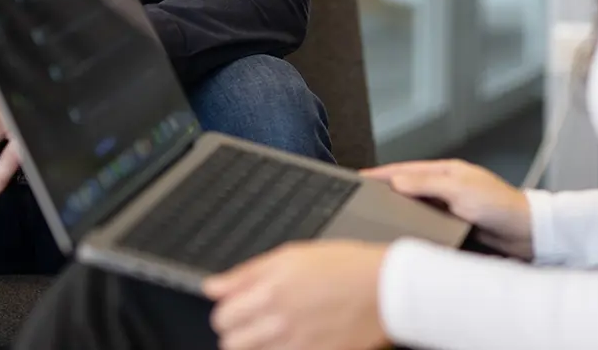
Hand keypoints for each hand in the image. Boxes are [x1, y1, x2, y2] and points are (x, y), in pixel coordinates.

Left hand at [203, 241, 389, 349]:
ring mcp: (297, 345)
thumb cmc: (343, 266)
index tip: (237, 308)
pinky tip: (291, 341)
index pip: (222, 316)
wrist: (385, 288)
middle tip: (253, 322)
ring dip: (257, 347)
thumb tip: (212, 287)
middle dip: (237, 332)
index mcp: (270, 291)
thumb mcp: (290, 255)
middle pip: (231, 343)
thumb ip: (246, 274)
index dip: (227, 311)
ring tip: (274, 332)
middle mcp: (279, 321)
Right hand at [362, 159, 532, 258]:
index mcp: (447, 172)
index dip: (382, 174)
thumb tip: (397, 180)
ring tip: (377, 219)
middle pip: (409, 189)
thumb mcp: (460, 190)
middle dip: (386, 193)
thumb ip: (427, 183)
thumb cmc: (502, 206)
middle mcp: (447, 189)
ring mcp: (451, 209)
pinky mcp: (456, 229)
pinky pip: (428, 227)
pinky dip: (415, 229)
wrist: (528, 236)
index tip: (361, 177)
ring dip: (400, 213)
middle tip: (362, 200)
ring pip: (416, 209)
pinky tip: (405, 237)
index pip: (406, 170)